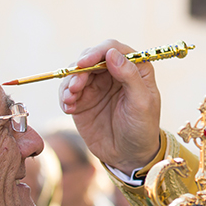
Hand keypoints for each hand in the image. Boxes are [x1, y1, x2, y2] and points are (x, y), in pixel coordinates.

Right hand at [58, 40, 161, 172]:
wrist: (129, 157)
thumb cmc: (142, 128)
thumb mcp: (142, 103)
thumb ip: (130, 76)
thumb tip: (112, 53)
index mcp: (134, 68)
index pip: (112, 49)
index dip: (97, 52)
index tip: (84, 63)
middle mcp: (114, 72)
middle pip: (90, 58)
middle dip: (79, 69)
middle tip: (75, 86)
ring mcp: (97, 86)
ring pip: (76, 72)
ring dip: (69, 82)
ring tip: (71, 99)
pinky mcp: (83, 100)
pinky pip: (67, 91)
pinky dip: (64, 96)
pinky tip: (68, 108)